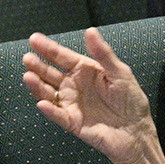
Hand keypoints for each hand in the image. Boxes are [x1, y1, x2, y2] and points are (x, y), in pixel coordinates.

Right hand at [23, 28, 164, 163]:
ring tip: (28, 77)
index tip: (34, 39)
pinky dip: (49, 110)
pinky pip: (57, 115)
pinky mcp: (72, 123)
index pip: (62, 56)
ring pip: (48, 93)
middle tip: (27, 58)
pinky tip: (42, 103)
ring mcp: (71, 104)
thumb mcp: (120, 72)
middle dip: (37, 65)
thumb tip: (90, 31)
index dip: (48, 48)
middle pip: (50, 73)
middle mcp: (73, 86)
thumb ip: (103, 53)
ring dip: (37, 86)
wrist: (137, 133)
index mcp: (84, 70)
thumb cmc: (131, 101)